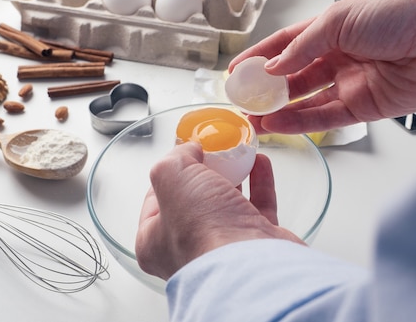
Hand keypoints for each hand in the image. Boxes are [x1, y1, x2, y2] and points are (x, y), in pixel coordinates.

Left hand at [135, 142, 303, 279]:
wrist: (250, 266)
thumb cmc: (203, 231)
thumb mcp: (172, 177)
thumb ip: (175, 157)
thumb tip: (188, 150)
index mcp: (155, 240)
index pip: (155, 198)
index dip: (170, 171)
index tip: (185, 150)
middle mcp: (189, 247)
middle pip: (195, 199)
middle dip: (206, 171)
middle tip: (214, 149)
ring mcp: (225, 246)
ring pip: (227, 203)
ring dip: (235, 174)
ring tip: (239, 151)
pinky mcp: (256, 243)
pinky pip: (258, 206)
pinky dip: (259, 182)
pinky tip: (260, 162)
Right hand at [230, 0, 415, 134]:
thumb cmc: (399, 17)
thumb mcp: (340, 21)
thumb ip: (303, 47)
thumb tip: (273, 68)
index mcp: (333, 28)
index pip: (288, 44)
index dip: (262, 56)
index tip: (237, 70)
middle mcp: (340, 56)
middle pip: (295, 76)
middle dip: (267, 89)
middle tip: (243, 101)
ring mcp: (351, 83)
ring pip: (307, 100)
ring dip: (280, 110)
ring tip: (254, 120)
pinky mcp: (364, 107)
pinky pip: (326, 118)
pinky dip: (301, 122)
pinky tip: (279, 125)